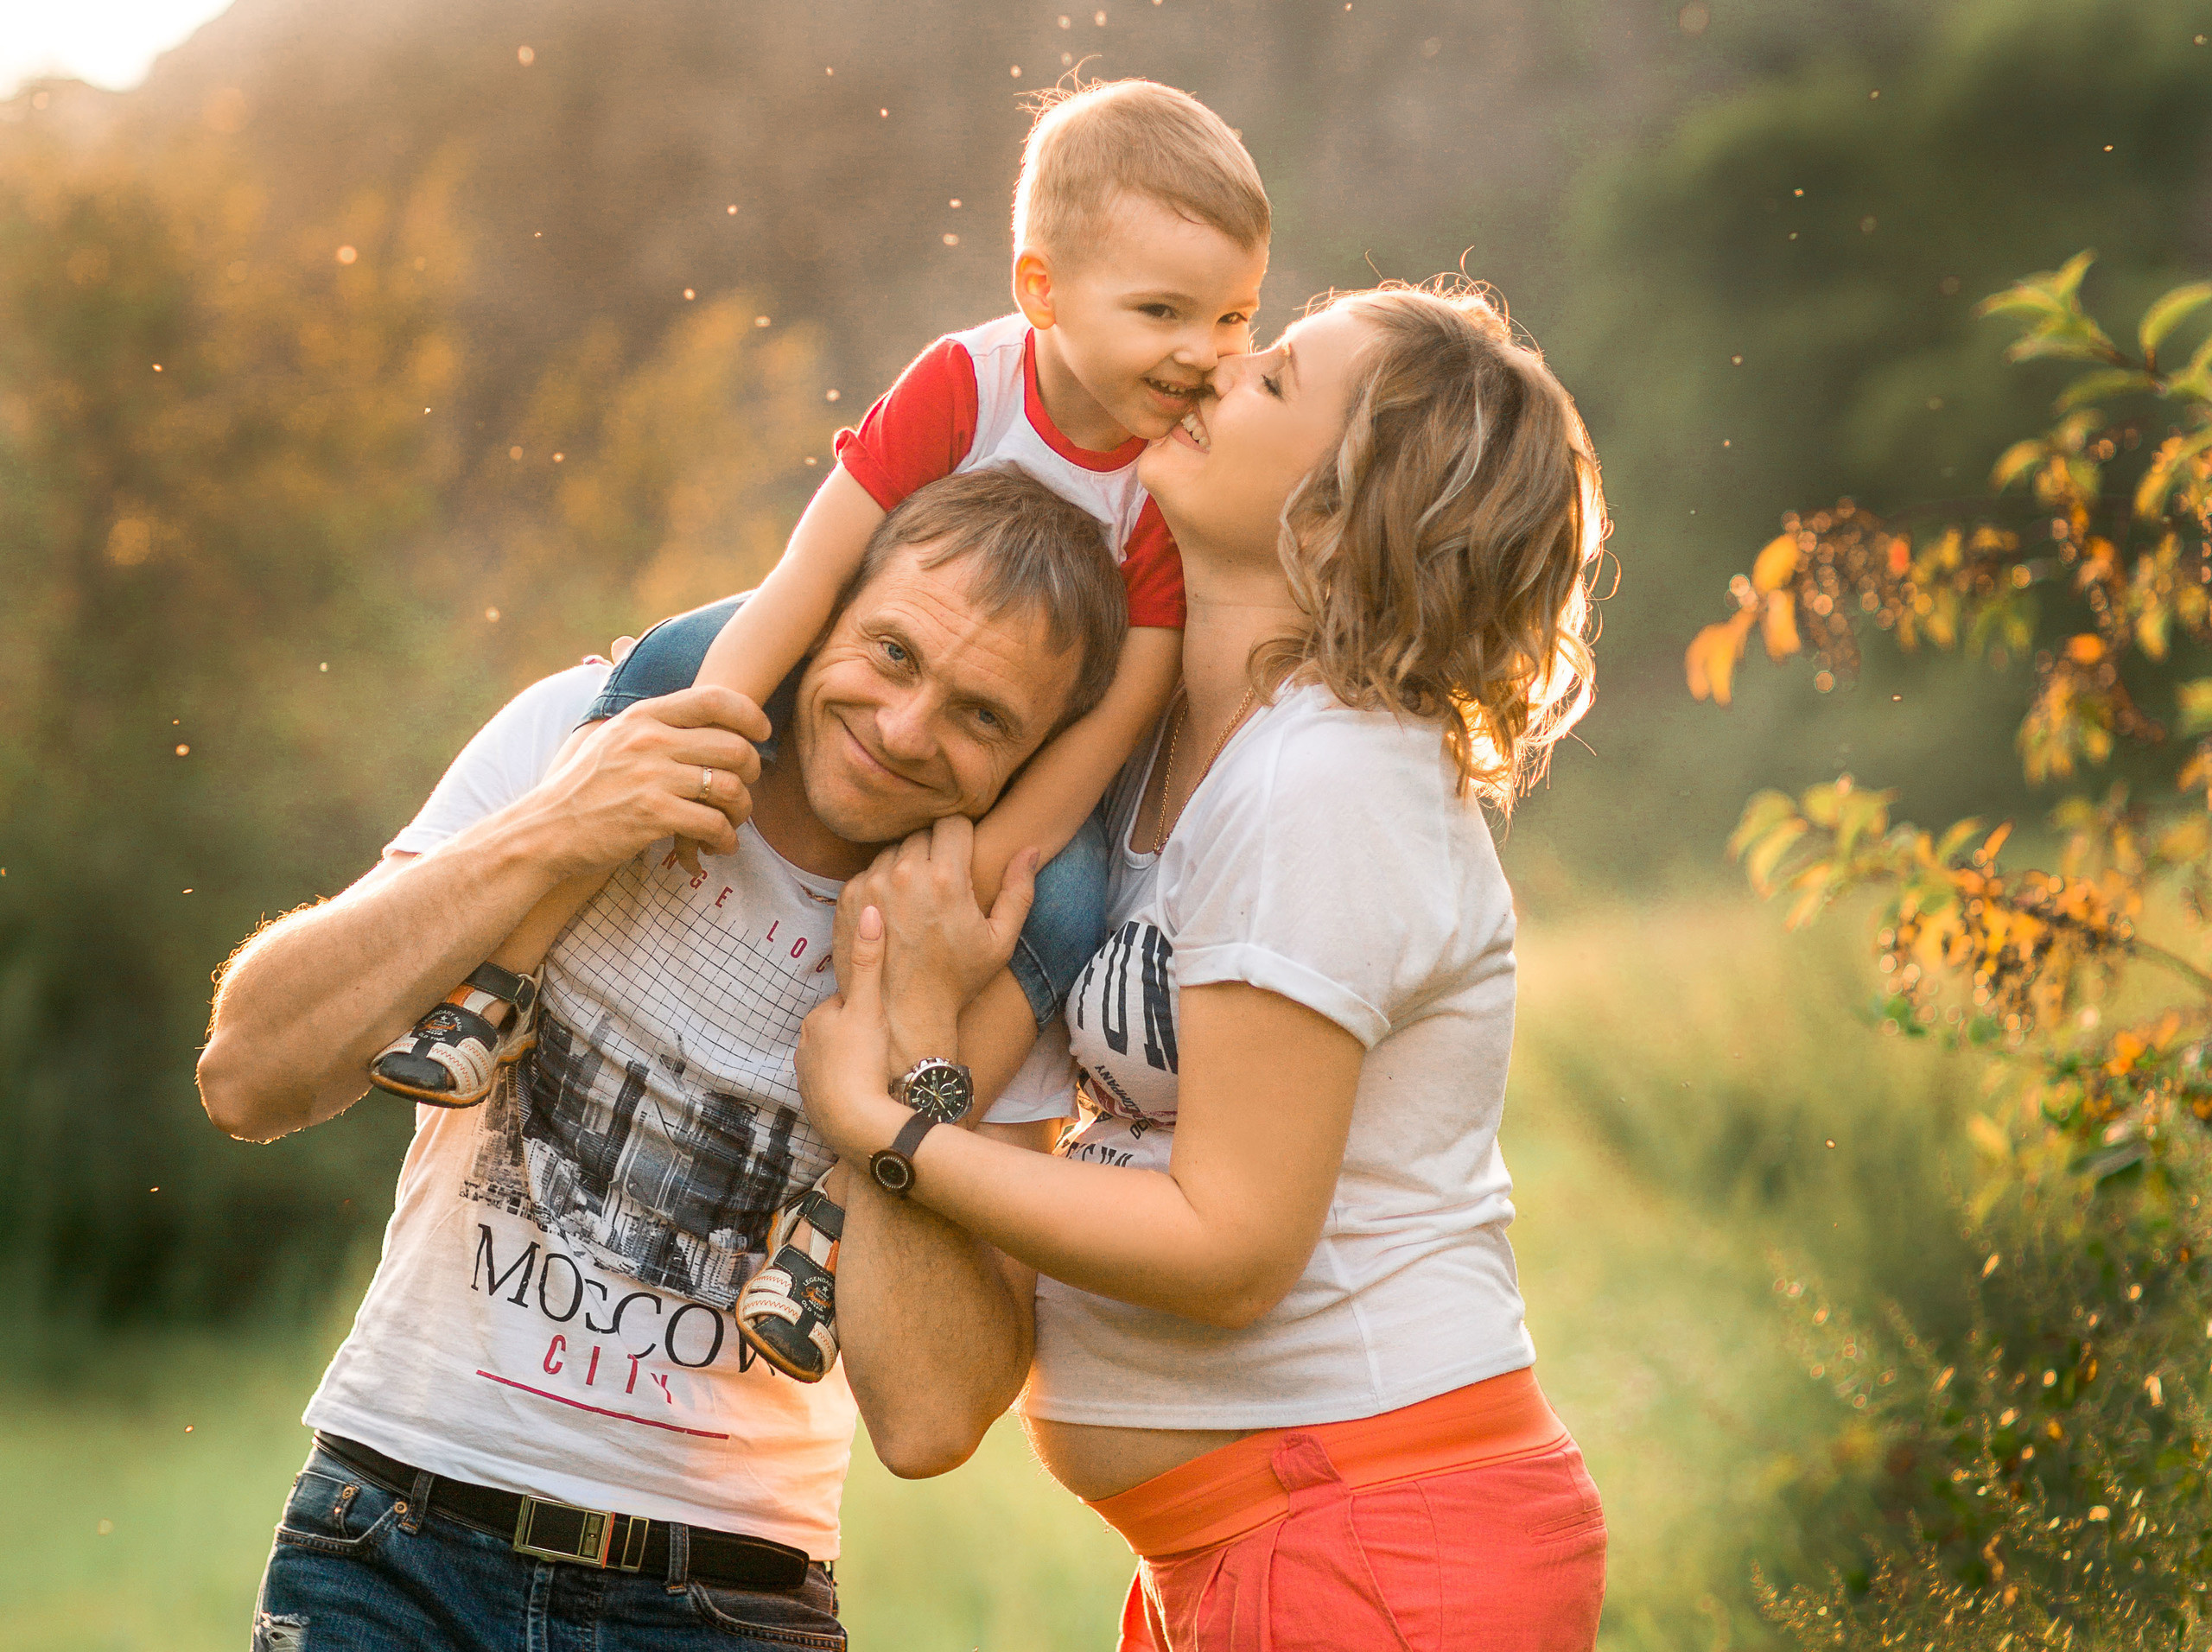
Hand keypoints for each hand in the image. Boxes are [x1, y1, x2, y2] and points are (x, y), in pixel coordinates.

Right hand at [528, 685, 770, 880]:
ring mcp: (652, 777)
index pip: (713, 698)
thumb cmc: (585, 787)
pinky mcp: (653, 815)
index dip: (749, 714)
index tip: (761, 733)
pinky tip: (719, 846)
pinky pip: (714, 823)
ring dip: (742, 811)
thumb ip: (651, 721)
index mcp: (643, 716)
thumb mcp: (611, 737)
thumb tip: (693, 703)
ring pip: (730, 787)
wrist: (546, 830)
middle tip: (744, 789)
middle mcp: (650, 740)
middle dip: (752, 771)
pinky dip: (725, 838)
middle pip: (734, 746)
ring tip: (733, 823)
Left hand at [797, 905, 911, 1160]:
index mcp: (815, 1019)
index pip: (847, 1003)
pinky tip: (871, 1093)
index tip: (890, 1020)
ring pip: (840, 1061)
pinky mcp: (816, 1107)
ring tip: (883, 1073)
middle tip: (889, 1048)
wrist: (856, 1124)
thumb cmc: (864, 1061)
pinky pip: (838, 1089)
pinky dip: (852, 1089)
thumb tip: (869, 910)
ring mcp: (808, 1079)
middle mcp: (804, 1048)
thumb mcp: (870, 1006)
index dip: (872, 1009)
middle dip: (863, 1037)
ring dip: (859, 1064)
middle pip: (843, 1032)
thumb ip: (869, 960)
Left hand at [832, 817, 1039, 1070]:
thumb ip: (1019, 891)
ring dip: (907, 865)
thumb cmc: (957, 979)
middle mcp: (904, 873)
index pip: (953, 824)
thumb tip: (1030, 850)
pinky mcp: (848, 896)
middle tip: (942, 885)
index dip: (962, 839)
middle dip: (935, 852)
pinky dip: (883, 883)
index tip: (964, 860)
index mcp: (945, 878)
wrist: (904, 1014)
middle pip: (923, 833)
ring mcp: (872, 883)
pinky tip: (894, 912)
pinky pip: (870, 870)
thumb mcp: (999, 941)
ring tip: (918, 900)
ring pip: (895, 849)